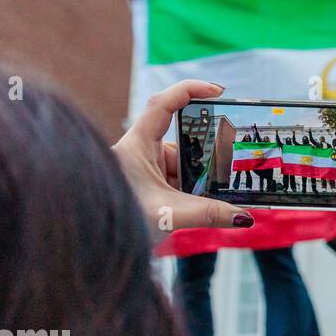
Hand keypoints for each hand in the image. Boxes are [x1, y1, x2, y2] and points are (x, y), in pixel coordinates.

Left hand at [111, 80, 253, 234]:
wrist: (92, 245)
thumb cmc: (117, 222)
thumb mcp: (168, 216)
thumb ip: (208, 214)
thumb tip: (244, 217)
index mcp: (137, 146)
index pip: (163, 105)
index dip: (190, 90)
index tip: (218, 91)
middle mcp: (139, 153)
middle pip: (181, 141)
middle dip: (205, 155)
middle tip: (227, 165)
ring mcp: (144, 170)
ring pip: (181, 165)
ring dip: (198, 180)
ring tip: (216, 195)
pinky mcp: (147, 186)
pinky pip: (176, 180)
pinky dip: (191, 191)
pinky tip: (203, 204)